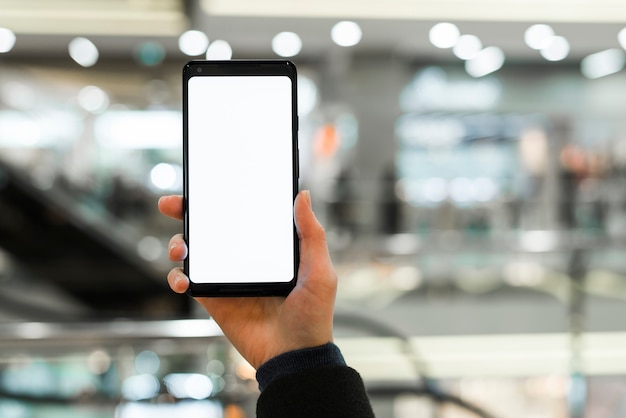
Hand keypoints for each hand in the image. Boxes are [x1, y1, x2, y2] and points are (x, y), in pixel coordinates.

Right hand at [158, 191, 336, 368]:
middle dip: (188, 213)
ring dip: (179, 243)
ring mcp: (228, 279)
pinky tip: (183, 278)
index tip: (211, 182)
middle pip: (212, 229)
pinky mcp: (215, 300)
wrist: (294, 356)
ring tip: (180, 247)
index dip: (225, 199)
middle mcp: (246, 260)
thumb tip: (302, 195)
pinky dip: (178, 277)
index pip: (244, 216)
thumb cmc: (313, 316)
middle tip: (173, 204)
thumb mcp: (320, 271)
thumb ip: (311, 234)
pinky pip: (190, 283)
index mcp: (270, 249)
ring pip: (196, 253)